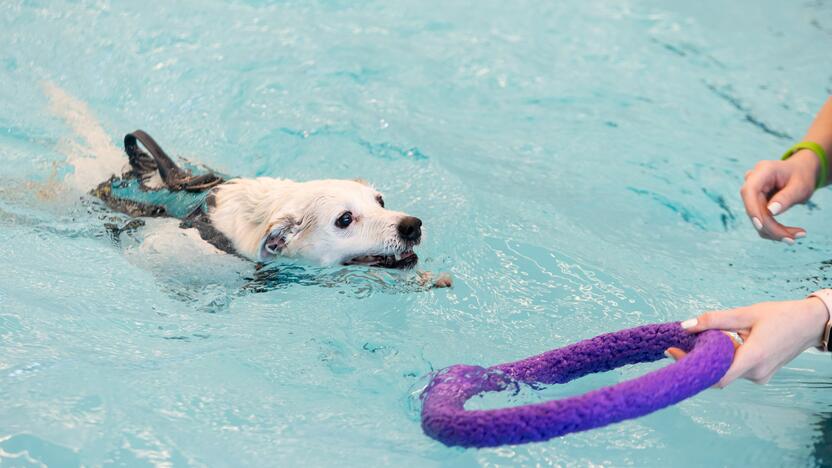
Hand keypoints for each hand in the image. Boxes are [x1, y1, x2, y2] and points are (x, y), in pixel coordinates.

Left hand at [666, 298, 828, 386]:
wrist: (810, 324)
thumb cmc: (780, 316)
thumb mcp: (745, 313)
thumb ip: (714, 320)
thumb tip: (685, 326)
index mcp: (753, 357)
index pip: (716, 375)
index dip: (692, 367)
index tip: (672, 352)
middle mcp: (756, 373)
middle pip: (717, 374)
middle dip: (697, 360)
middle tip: (681, 342)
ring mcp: (760, 376)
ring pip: (726, 372)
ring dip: (711, 358)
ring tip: (702, 339)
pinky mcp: (761, 375)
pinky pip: (736, 370)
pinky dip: (724, 359)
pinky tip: (720, 344)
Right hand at [740, 150, 818, 242]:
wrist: (801, 172)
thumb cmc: (802, 176)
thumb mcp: (800, 186)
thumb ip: (786, 197)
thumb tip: (771, 212)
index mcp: (763, 171)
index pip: (749, 191)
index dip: (752, 209)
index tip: (760, 226)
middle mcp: (753, 182)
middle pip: (754, 209)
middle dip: (772, 227)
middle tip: (793, 239)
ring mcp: (752, 194)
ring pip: (757, 218)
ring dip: (775, 231)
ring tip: (798, 235)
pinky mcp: (755, 204)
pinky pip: (761, 220)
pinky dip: (774, 229)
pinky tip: (791, 233)